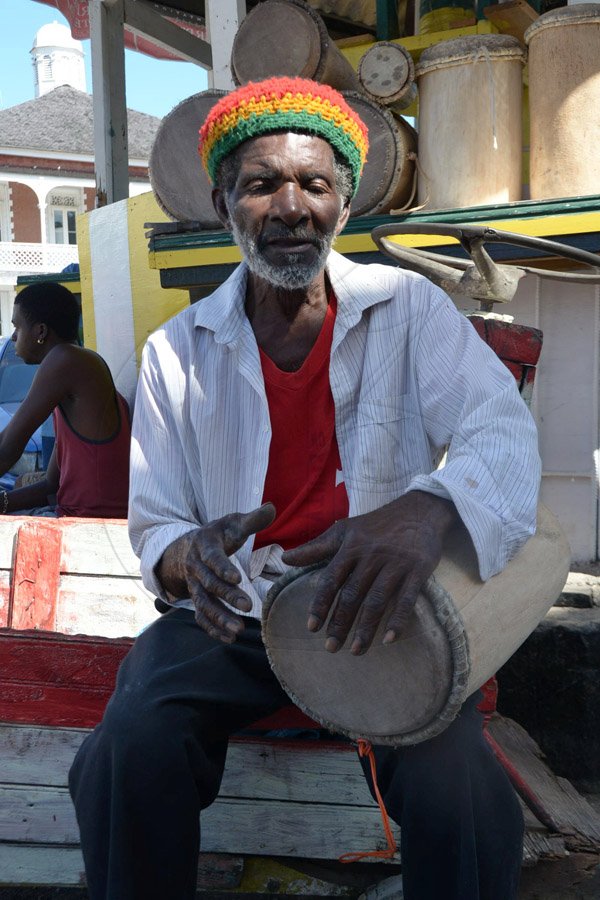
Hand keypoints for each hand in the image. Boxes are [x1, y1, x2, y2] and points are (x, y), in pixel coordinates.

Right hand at [159, 503, 274, 641]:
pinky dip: (213, 629)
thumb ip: (252, 519)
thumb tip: (272, 508)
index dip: (223, 568)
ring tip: (238, 630)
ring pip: (203, 604)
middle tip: (248, 606)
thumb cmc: (219, 534)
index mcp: (204, 545)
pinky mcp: (197, 599)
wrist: (190, 546)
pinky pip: (201, 616)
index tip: (238, 578)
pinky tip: (229, 638)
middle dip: (227, 596)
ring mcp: (194, 585)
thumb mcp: (232, 523)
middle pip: (209, 584)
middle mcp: (196, 567)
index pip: (212, 558)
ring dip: (219, 618)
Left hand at [281, 491, 456, 654]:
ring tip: (356, 651)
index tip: (312, 628)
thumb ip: (316, 548)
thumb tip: (285, 558)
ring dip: (366, 628)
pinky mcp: (417, 570)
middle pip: (352, 594)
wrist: (419, 510)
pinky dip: (398, 620)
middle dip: (340, 623)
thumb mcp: (344, 531)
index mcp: (351, 547)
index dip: (321, 604)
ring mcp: (395, 563)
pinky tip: (389, 640)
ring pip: (377, 600)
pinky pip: (407, 599)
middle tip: (331, 648)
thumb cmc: (376, 524)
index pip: (332, 580)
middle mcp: (371, 556)